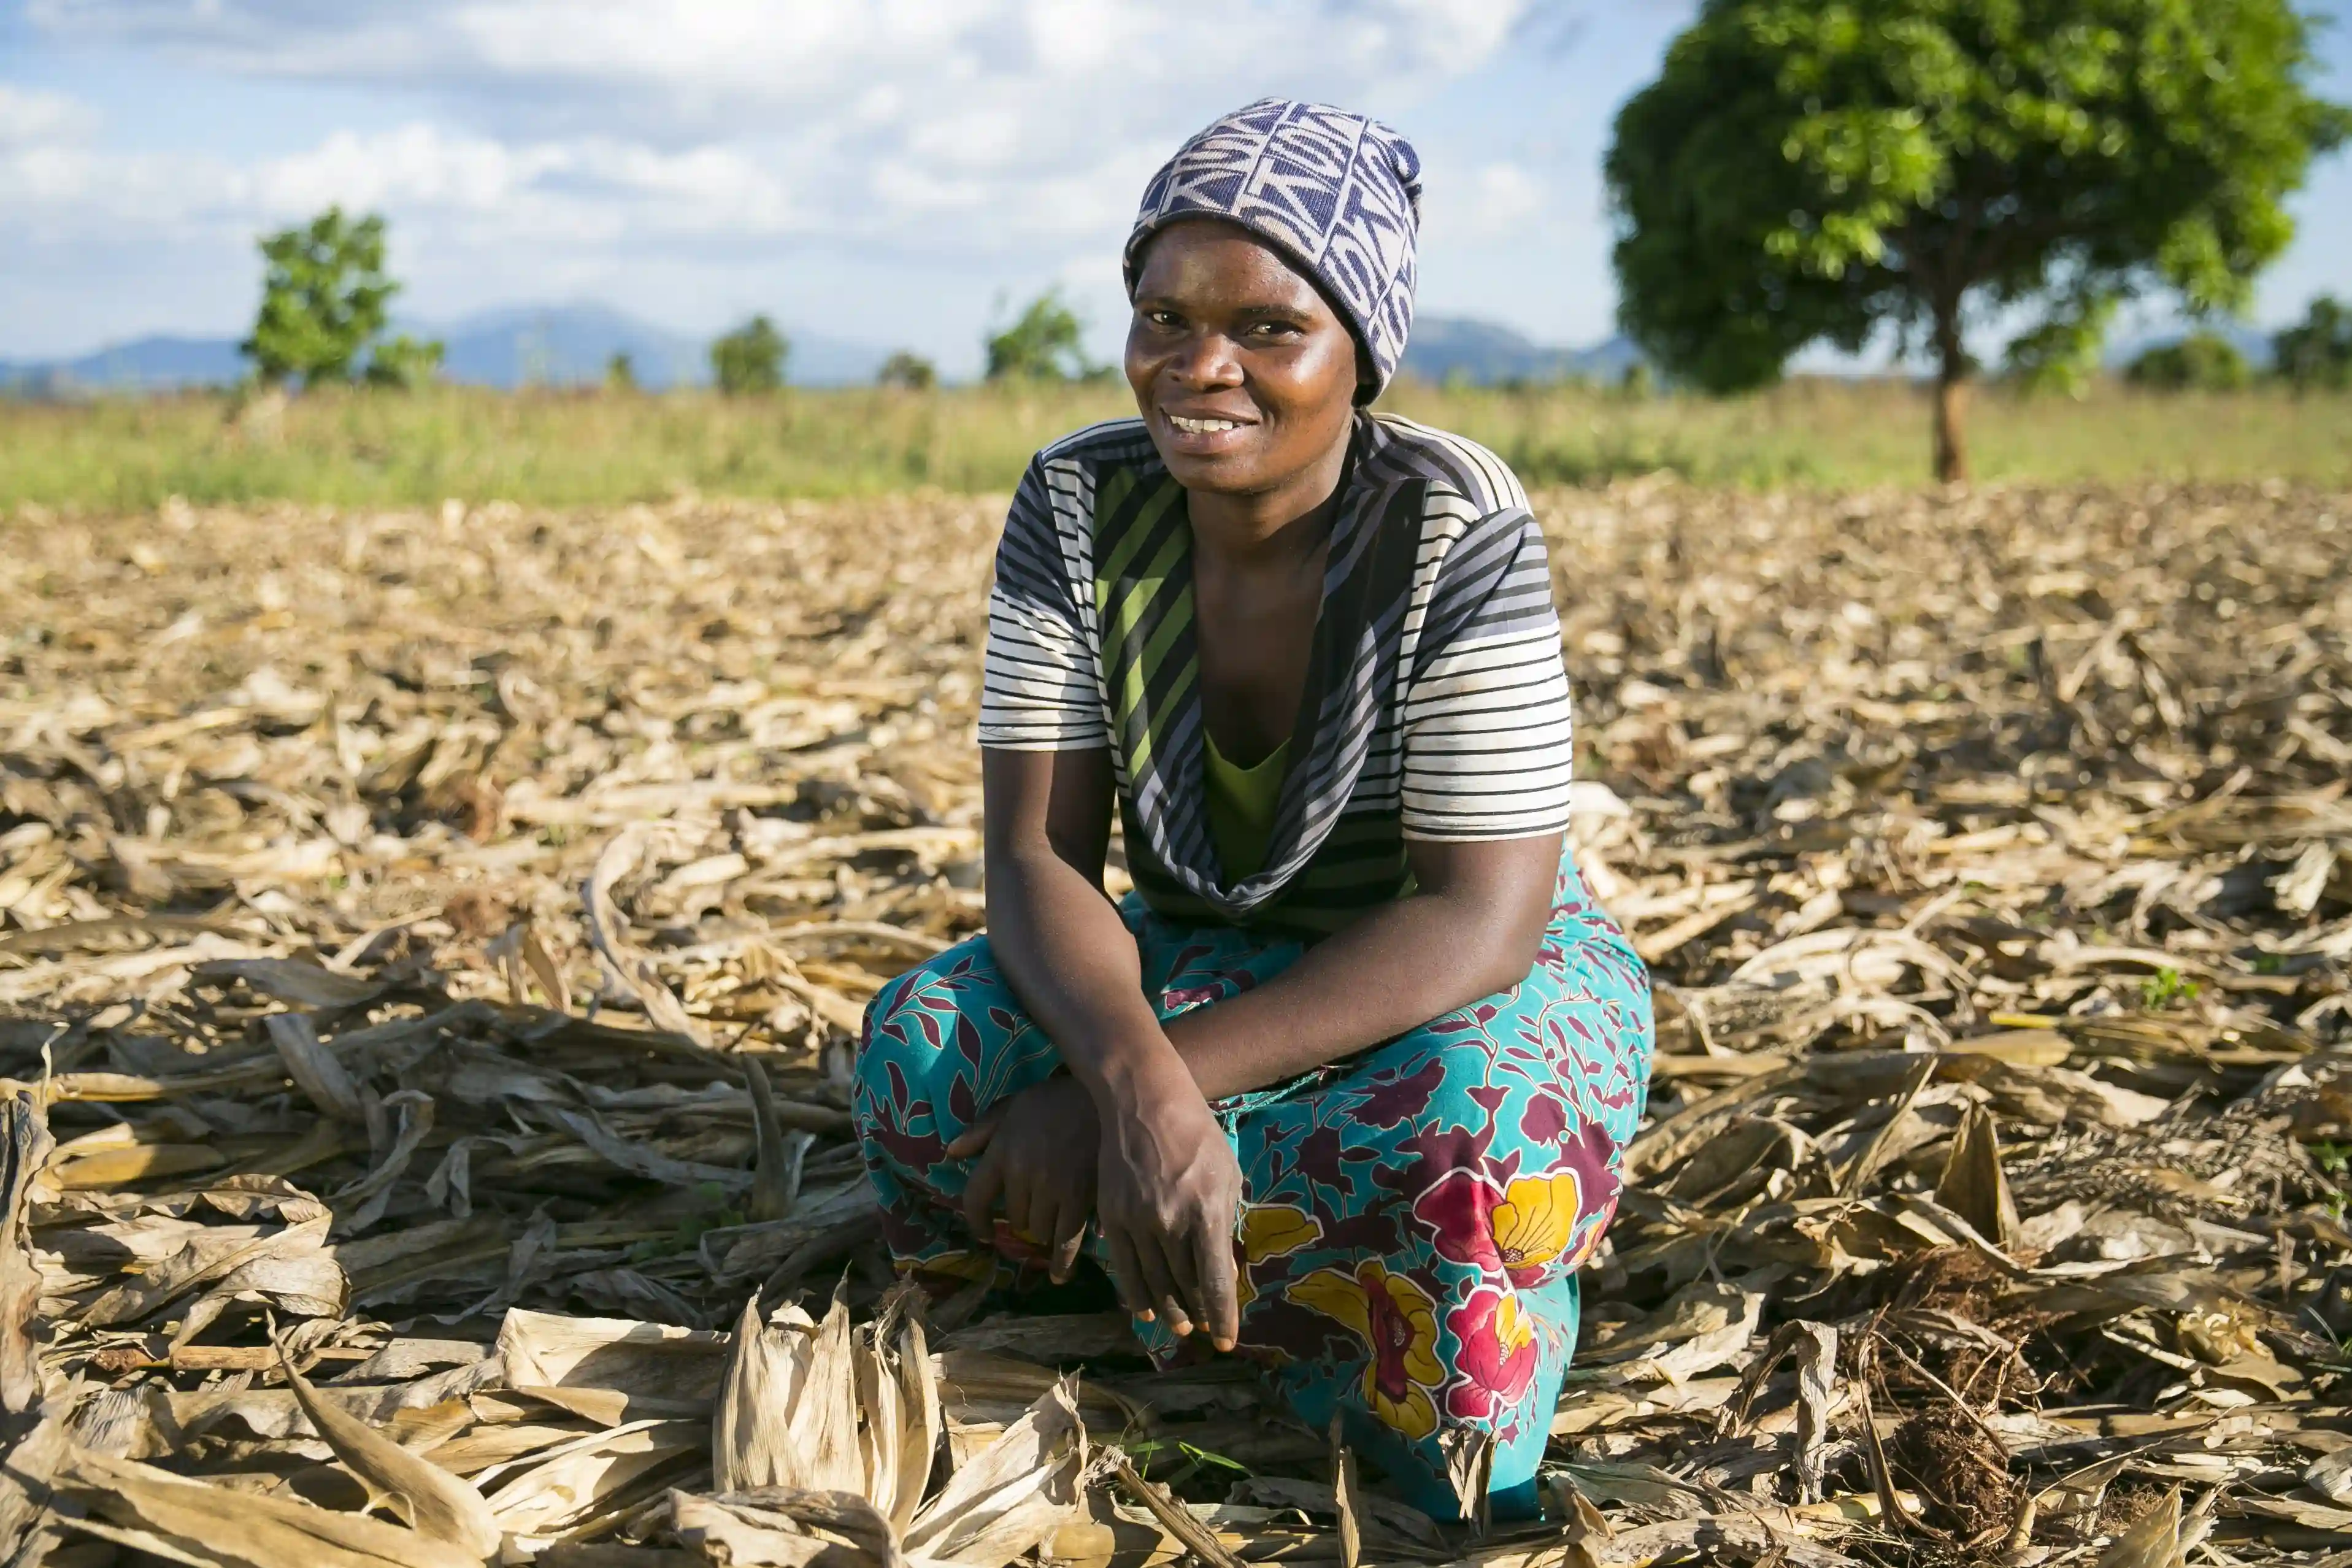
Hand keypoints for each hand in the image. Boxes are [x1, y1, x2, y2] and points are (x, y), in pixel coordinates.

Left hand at [947, 1075, 1099, 1282]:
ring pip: (1038, 1231)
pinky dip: (1062, 1261)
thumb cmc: (1058, 1101)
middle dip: (1023, 1218)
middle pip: (1015, 1217)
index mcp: (1002, 1151)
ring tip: (1056, 1222)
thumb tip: (951, 1154)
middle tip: (1038, 1211)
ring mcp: (1051, 1188)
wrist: (1106, 1097)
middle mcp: (1022, 1173)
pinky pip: (1065, 1241)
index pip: (975, 1197)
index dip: (977, 1221)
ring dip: (1044, 1231)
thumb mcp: (1014, 1106)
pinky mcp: (1079, 1198)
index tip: (984, 1233)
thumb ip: (981, 1130)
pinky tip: (1058, 1274)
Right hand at [1095, 1051, 1243, 1350]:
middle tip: (1204, 1331)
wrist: (1143, 1101)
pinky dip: (1136, 1292)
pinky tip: (1145, 1309)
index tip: (1226, 1341)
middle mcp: (1171, 1222)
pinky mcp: (1112, 1216)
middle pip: (1184, 1284)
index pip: (1215, 1280)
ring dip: (1169, 1309)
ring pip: (1154, 1281)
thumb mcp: (1227, 1174)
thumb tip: (1223, 1261)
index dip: (1222, 1315)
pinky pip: (1124, 1267)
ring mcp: (1138, 1220)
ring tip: (1179, 1327)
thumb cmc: (1197, 1134)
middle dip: (1198, 1313)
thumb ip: (1226, 1219)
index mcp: (1207, 1211)